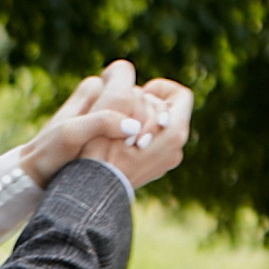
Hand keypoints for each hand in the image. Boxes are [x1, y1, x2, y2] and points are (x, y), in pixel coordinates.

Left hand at [17, 63, 146, 183]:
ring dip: (143, 132)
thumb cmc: (51, 153)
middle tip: (134, 146)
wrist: (39, 174)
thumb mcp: (72, 135)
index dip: (133, 98)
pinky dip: (140, 141)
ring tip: (133, 153)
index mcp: (91, 87)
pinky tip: (134, 157)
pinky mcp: (113, 132)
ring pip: (142, 113)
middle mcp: (101, 96)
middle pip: (138, 95)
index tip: (130, 130)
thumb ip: (101, 123)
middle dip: (141, 119)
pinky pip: (138, 129)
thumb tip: (133, 126)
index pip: (124, 75)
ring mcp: (109, 114)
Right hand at [89, 70, 193, 187]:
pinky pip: (147, 143)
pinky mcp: (150, 172)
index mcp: (175, 132)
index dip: (158, 86)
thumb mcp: (110, 106)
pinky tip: (113, 142)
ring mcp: (164, 163)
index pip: (179, 95)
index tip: (135, 91)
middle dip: (141, 103)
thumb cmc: (97, 152)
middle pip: (164, 110)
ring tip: (112, 127)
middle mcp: (175, 149)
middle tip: (116, 110)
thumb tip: (124, 73)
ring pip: (154, 127)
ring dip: (135, 119)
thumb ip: (123, 83)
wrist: (89, 195)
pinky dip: (132, 136)